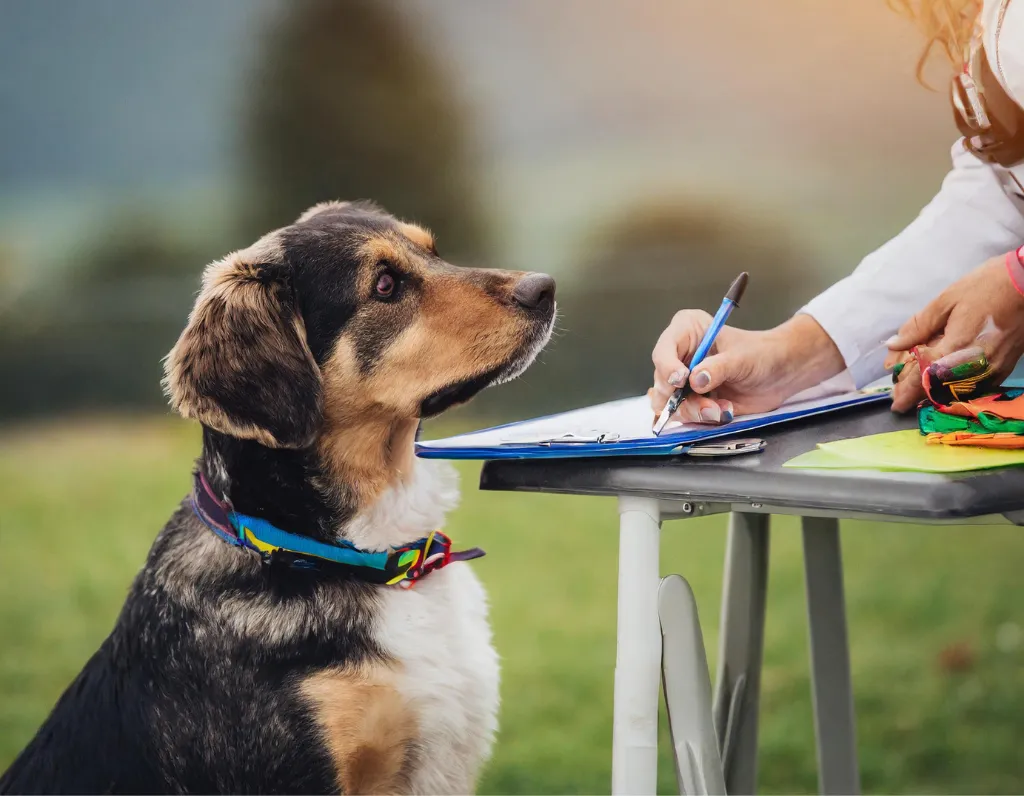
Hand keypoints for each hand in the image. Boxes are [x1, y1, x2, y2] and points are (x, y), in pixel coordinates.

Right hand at [650, 312, 844, 423]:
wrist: (781, 374)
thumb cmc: (762, 354)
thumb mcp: (741, 358)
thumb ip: (718, 368)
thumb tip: (696, 380)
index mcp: (687, 332)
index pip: (663, 351)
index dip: (667, 368)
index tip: (681, 380)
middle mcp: (680, 356)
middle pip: (662, 382)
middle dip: (682, 398)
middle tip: (706, 404)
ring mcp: (685, 381)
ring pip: (671, 403)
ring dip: (694, 411)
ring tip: (720, 409)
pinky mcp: (693, 400)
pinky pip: (685, 415)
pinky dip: (702, 418)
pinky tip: (723, 410)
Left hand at [885, 254, 1023, 411]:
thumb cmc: (987, 286)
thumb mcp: (946, 300)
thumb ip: (919, 326)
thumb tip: (895, 344)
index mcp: (957, 346)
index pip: (924, 376)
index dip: (907, 390)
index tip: (896, 403)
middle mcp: (975, 364)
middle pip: (939, 389)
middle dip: (917, 393)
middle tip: (900, 394)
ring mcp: (992, 370)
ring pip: (957, 390)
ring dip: (934, 391)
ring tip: (916, 387)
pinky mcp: (1003, 369)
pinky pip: (975, 386)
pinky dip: (955, 386)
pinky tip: (943, 380)